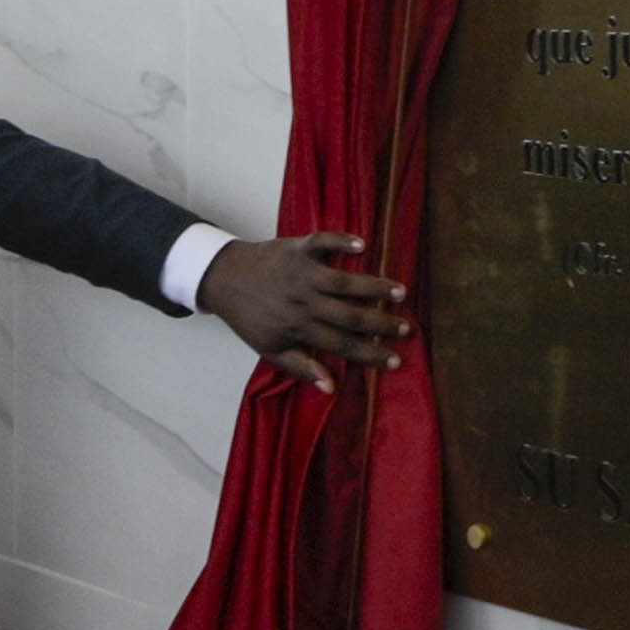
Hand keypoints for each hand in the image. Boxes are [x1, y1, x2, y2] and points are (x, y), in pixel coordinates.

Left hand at [196, 235, 405, 387]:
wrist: (222, 278)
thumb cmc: (249, 316)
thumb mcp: (269, 348)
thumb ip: (301, 367)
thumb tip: (332, 388)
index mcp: (298, 328)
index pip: (341, 345)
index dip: (370, 354)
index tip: (395, 361)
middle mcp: (304, 302)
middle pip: (350, 316)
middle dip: (381, 324)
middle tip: (406, 329)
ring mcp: (301, 274)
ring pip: (344, 282)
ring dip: (374, 287)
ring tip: (400, 292)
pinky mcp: (297, 249)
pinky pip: (322, 243)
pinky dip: (341, 241)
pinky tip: (363, 245)